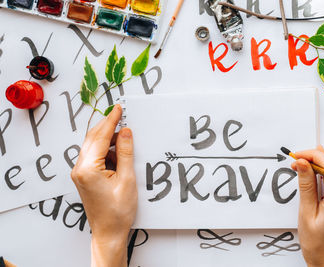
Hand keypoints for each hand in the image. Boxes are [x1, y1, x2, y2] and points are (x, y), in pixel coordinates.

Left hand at [71, 104, 136, 266]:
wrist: (109, 232)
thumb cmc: (118, 211)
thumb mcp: (127, 179)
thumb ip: (125, 153)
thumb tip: (126, 132)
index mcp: (88, 169)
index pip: (99, 137)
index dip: (111, 120)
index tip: (118, 108)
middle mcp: (79, 168)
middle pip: (93, 138)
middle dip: (108, 126)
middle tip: (121, 115)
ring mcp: (80, 172)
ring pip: (93, 146)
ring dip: (108, 139)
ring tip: (125, 138)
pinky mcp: (84, 176)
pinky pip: (94, 155)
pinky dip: (106, 150)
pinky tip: (118, 152)